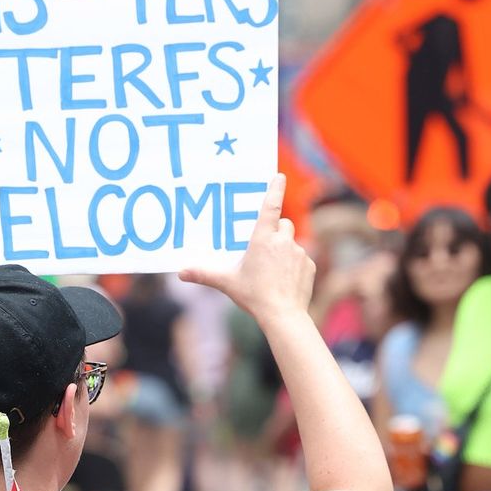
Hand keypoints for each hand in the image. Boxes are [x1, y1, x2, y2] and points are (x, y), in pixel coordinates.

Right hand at [179, 174, 314, 326]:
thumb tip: (180, 273)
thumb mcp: (227, 283)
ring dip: (285, 250)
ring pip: (293, 242)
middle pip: (284, 224)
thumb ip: (204, 275)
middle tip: (265, 246)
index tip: (279, 176)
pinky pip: (302, 260)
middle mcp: (284, 240)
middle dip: (276, 230)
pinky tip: (286, 281)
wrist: (283, 315)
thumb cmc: (254, 296)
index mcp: (264, 238)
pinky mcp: (310, 265)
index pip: (271, 206)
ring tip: (274, 270)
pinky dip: (295, 266)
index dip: (275, 189)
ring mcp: (300, 252)